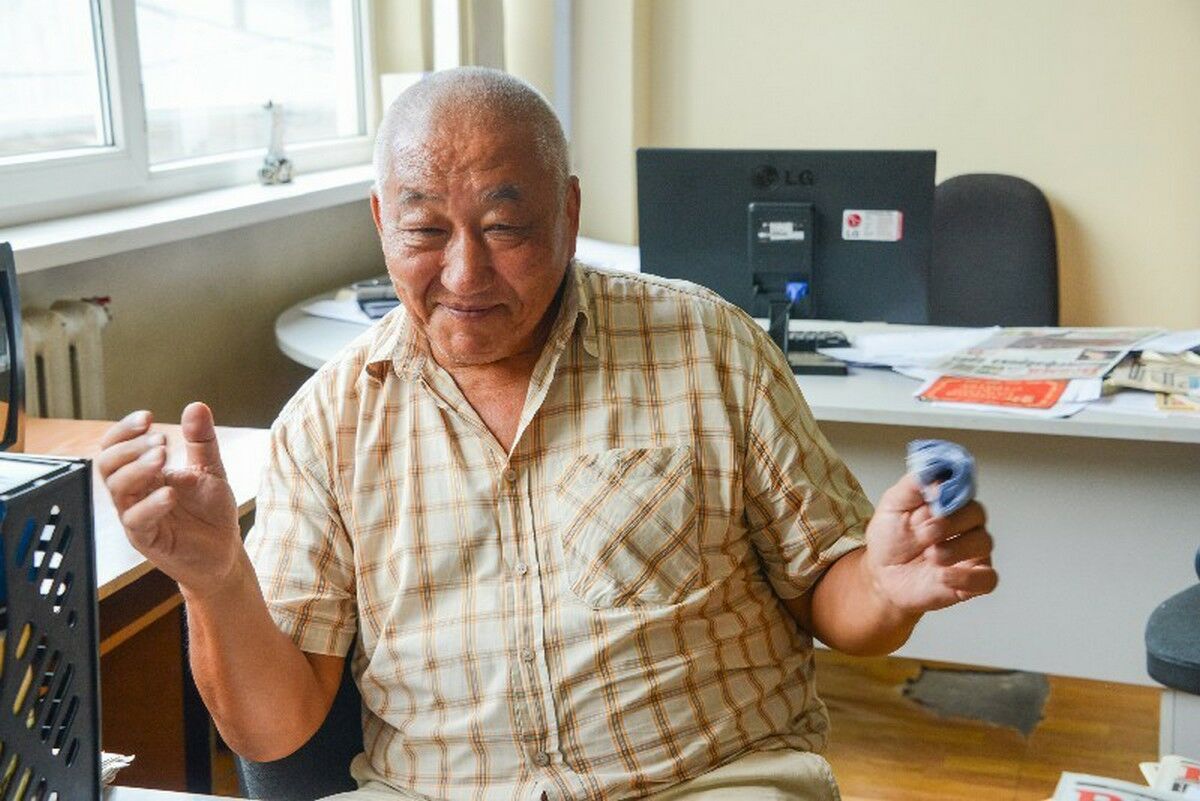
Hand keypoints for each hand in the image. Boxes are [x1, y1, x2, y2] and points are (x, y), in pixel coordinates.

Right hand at [98, 402, 241, 598]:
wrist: (225, 551)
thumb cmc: (211, 512)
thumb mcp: (210, 469)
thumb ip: (202, 440)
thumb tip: (196, 406)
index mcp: (144, 474)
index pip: (115, 447)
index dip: (124, 430)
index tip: (147, 416)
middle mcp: (135, 494)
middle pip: (107, 465)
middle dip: (129, 447)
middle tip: (161, 442)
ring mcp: (138, 517)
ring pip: (116, 489)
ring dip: (137, 469)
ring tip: (163, 457)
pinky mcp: (147, 539)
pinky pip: (136, 520)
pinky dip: (151, 504)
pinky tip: (170, 493)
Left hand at [863, 473, 997, 614]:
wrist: (881, 575)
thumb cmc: (890, 539)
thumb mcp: (893, 505)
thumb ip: (912, 485)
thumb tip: (932, 469)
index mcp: (949, 503)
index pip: (964, 487)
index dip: (953, 490)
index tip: (934, 496)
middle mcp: (964, 525)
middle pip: (977, 513)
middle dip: (951, 521)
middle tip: (926, 532)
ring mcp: (970, 553)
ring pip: (984, 542)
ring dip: (956, 548)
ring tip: (931, 555)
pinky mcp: (972, 580)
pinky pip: (987, 578)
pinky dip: (967, 576)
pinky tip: (943, 575)